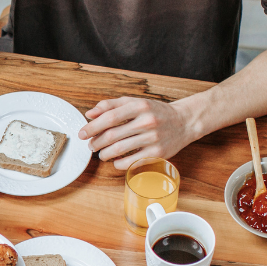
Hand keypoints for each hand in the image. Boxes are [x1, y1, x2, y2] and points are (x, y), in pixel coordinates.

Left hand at [79, 96, 198, 170]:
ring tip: (102, 153)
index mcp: (140, 106)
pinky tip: (116, 160)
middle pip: (112, 135)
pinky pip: (130, 162)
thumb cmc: (156, 112)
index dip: (92, 127)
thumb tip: (89, 114)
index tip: (82, 134)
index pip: (109, 117)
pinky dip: (118, 163)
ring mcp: (153, 138)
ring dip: (104, 154)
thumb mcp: (135, 102)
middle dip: (96, 142)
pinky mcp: (158, 153)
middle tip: (91, 146)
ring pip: (119, 150)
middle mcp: (147, 121)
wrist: (185, 121)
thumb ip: (111, 105)